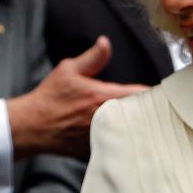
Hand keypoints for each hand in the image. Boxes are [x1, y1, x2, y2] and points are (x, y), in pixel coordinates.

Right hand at [7, 36, 147, 159]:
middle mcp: (107, 118)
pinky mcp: (97, 149)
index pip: (141, 95)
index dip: (153, 93)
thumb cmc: (50, 98)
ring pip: (132, 132)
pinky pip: (118, 145)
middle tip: (153, 106)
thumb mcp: (69, 70)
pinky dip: (124, 140)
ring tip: (143, 122)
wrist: (33, 126)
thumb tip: (106, 42)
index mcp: (103, 97)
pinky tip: (124, 137)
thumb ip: (92, 57)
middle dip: (148, 110)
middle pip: (142, 116)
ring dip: (137, 126)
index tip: (159, 91)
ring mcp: (103, 136)